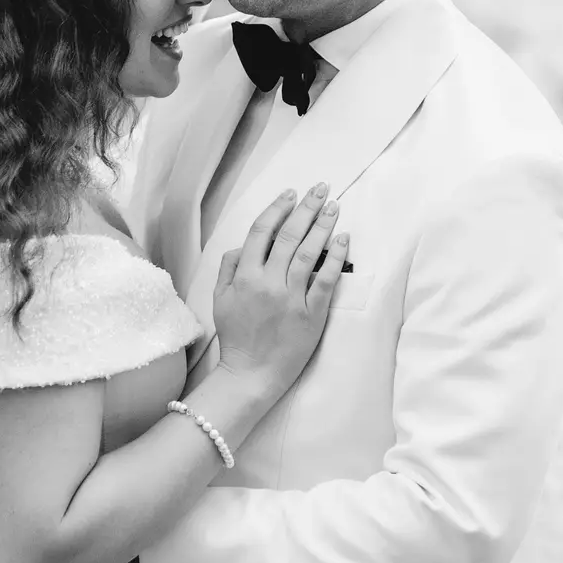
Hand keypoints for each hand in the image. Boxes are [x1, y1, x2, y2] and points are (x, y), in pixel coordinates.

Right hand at [212, 185, 346, 403]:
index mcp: (244, 276)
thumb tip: (242, 245)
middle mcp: (268, 282)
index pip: (262, 232)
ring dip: (322, 225)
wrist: (251, 374)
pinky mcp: (312, 313)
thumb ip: (229, 268)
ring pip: (308, 252)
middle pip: (289, 236)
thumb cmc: (236, 336)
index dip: (277, 209)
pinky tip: (343, 239)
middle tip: (320, 188)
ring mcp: (291, 297)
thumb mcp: (219, 299)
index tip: (290, 194)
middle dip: (306, 208)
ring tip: (333, 206)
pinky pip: (326, 280)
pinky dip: (335, 258)